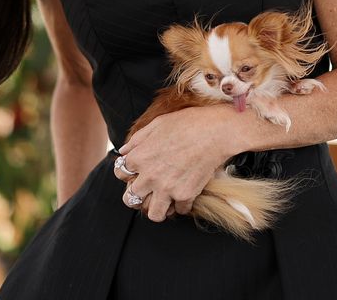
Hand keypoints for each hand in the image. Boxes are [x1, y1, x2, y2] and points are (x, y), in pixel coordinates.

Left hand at [116, 105, 233, 222]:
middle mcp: (149, 176)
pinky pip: (180, 210)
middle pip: (130, 198)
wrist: (215, 132)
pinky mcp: (186, 195)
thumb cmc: (187, 123)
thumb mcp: (157, 124)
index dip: (126, 172)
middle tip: (146, 191)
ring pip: (153, 214)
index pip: (120, 173)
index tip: (134, 171)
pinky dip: (182, 205)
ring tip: (164, 200)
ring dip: (158, 208)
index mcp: (139, 157)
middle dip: (136, 195)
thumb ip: (137, 140)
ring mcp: (167, 188)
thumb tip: (124, 150)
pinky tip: (185, 194)